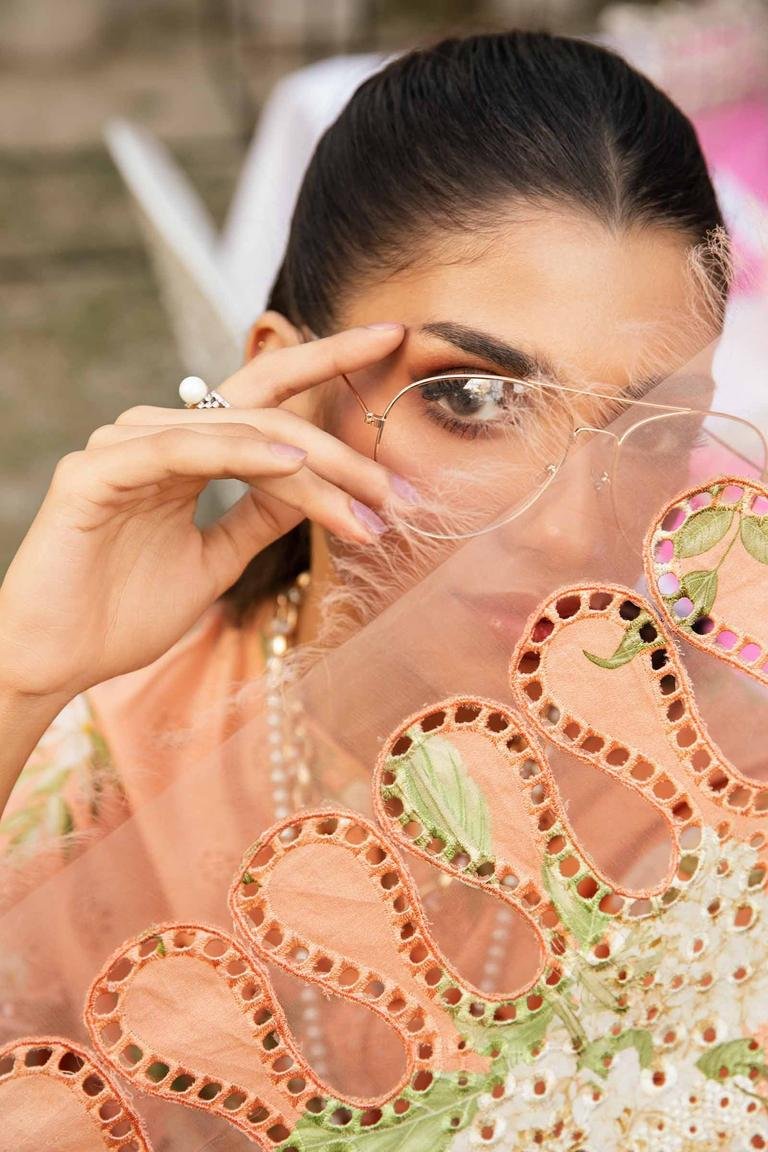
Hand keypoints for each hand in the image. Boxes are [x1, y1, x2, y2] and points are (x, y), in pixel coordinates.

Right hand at [0, 324, 406, 699]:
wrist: (58, 661)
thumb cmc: (127, 612)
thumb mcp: (219, 558)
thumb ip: (260, 513)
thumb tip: (316, 483)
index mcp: (186, 449)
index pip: (268, 396)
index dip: (328, 364)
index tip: (394, 342)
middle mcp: (157, 433)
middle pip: (264, 408)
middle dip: (340, 443)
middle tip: (397, 485)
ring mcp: (125, 446)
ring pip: (237, 433)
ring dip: (311, 468)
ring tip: (367, 500)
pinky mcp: (97, 471)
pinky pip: (182, 450)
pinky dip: (237, 452)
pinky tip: (289, 462)